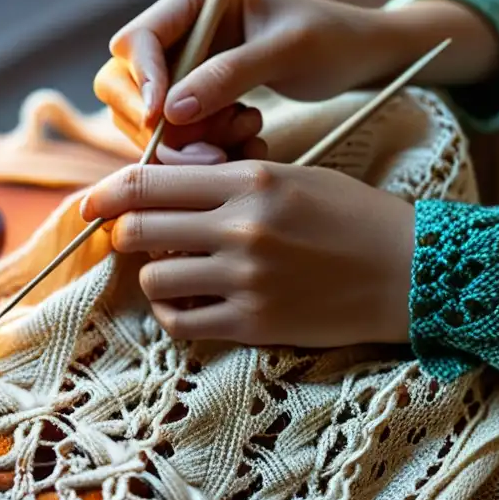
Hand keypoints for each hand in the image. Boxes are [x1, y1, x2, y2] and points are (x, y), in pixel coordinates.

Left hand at [80, 161, 415, 346]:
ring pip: (154, 276)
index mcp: (251, 180)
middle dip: (124, 232)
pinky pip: (181, 321)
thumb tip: (163, 186)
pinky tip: (189, 301)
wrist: (409, 272)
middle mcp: (242, 227)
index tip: (89, 202)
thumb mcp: (293, 176)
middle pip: (138, 228)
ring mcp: (246, 278)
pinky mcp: (255, 323)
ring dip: (155, 273)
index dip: (107, 192)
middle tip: (133, 237)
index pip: (149, 181)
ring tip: (177, 270)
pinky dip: (173, 311)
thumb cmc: (352, 217)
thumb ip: (227, 180)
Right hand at [94, 0, 437, 164]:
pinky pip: (175, 133)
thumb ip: (229, 75)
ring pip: (146, 117)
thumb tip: (171, 111)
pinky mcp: (192, 94)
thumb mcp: (288, 51)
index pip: (136, 40)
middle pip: (123, 82)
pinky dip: (204, 149)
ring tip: (246, 137)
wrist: (358, 56)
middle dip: (160, 125)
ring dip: (188, 142)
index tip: (162, 118)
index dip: (141, 82)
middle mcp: (177, 26)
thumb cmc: (331, 39)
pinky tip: (247, 144)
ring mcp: (182, 63)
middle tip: (210, 151)